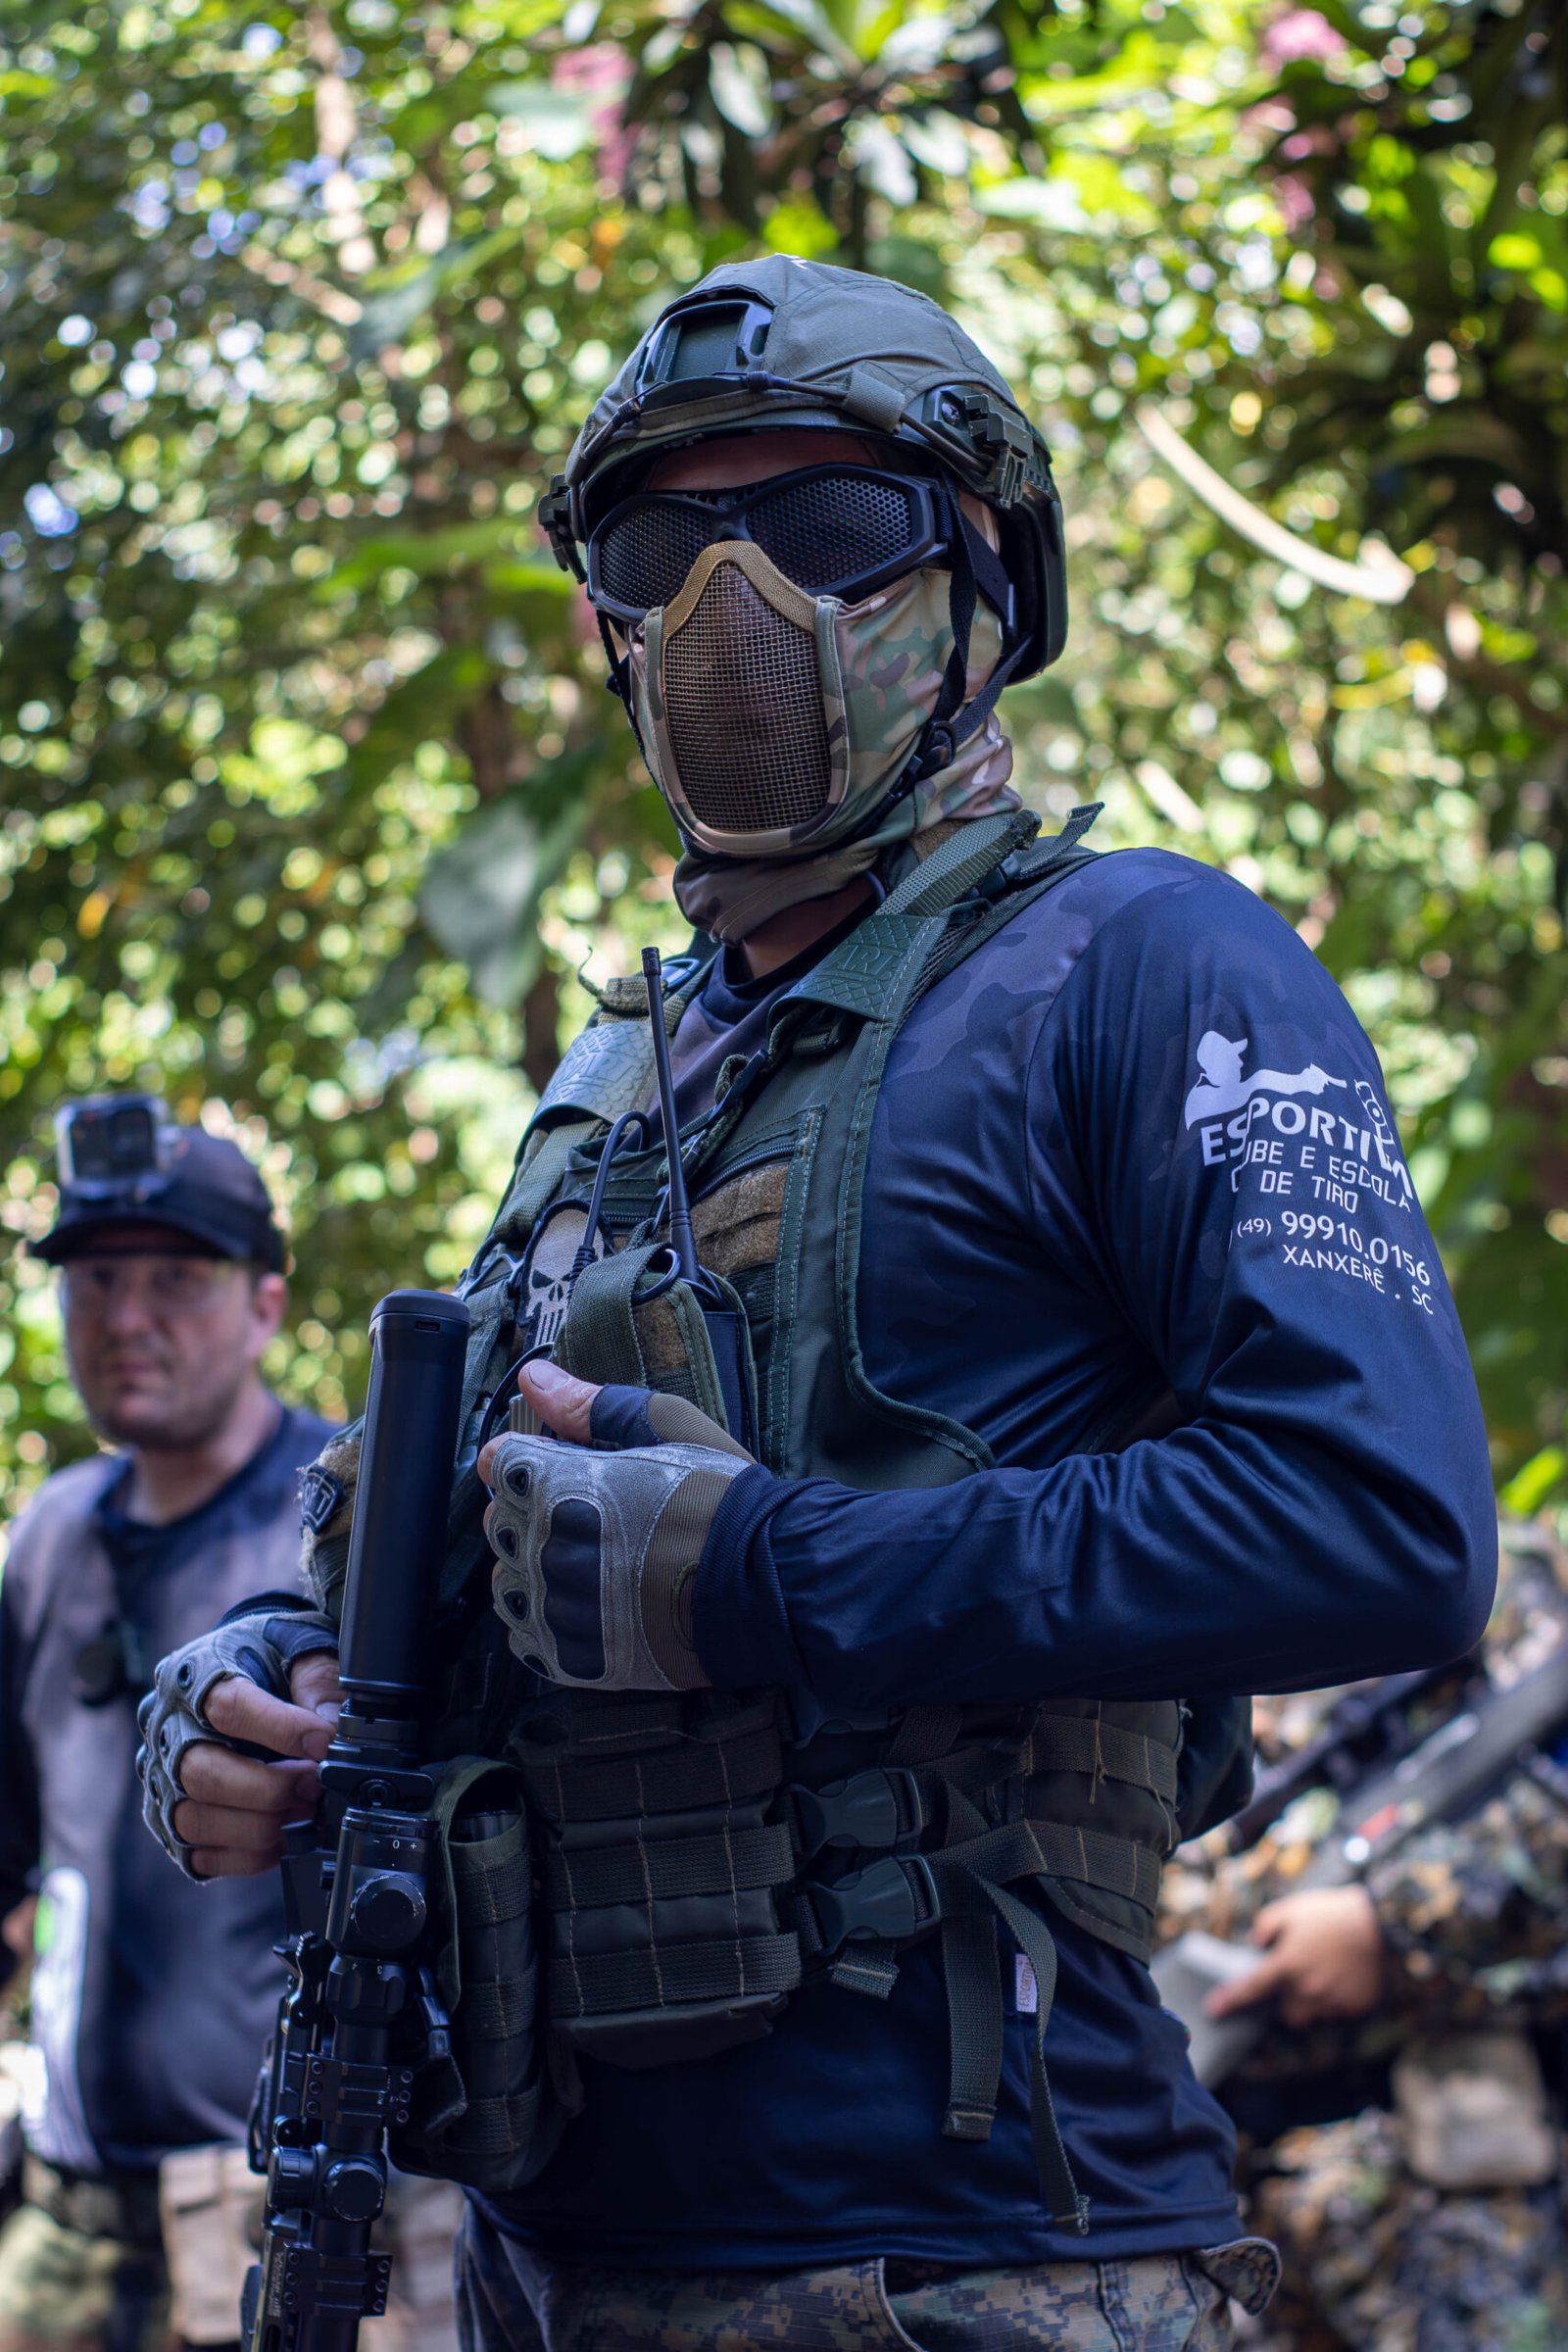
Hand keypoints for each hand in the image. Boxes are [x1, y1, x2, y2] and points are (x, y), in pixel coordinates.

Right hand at [140, 1601, 341, 1882]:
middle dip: (269, 1789)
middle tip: (315, 1785)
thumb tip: (334, 1730)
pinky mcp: (173, 1824)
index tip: (324, 1743)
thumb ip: (318, 1685)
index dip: (281, 1730)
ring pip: (195, 1820)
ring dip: (261, 1825)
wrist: (250, 1672)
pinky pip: (202, 1855)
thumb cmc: (273, 1661)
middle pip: (201, 1774)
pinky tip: (285, 1834)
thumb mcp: (301, 1652)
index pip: (226, 1708)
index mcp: (194, 1677)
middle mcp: (166, 1731)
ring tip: (304, 1810)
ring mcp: (163, 1781)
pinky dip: (250, 1855)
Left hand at [480, 1358, 752, 1692]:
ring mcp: (555, 1608)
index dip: (527, 1460)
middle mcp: (545, 1547)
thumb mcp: (666, 1427)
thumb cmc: (720, 1499)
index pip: (501, 1463)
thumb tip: (534, 1376)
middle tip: (588, 1513)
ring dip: (536, 1567)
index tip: (557, 1467)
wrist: (766, 1583)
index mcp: (559, 1484)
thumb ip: (589, 1405)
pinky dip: (545, 1620)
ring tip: (591, 1562)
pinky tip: (586, 1605)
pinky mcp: (572, 1657)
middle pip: (501, 1522)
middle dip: (532, 1512)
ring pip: (509, 1581)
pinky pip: (526, 1636)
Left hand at [1204, 1886, 1384, 2027]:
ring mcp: (1332, 2001)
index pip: (1251, 1989)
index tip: (1214, 2010)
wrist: (1377, 1923)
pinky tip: (1343, 1976)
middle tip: (1295, 1980)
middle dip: (1287, 2001)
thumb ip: (1265, 1926)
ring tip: (1322, 1975)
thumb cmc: (1329, 1913)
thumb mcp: (1289, 1909)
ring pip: (1313, 2014)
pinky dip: (1336, 1999)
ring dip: (1310, 2002)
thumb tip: (1256, 1943)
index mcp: (1286, 1965)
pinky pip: (1338, 2011)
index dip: (1230, 2001)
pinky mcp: (1354, 2006)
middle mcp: (1306, 1989)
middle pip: (1287, 2013)